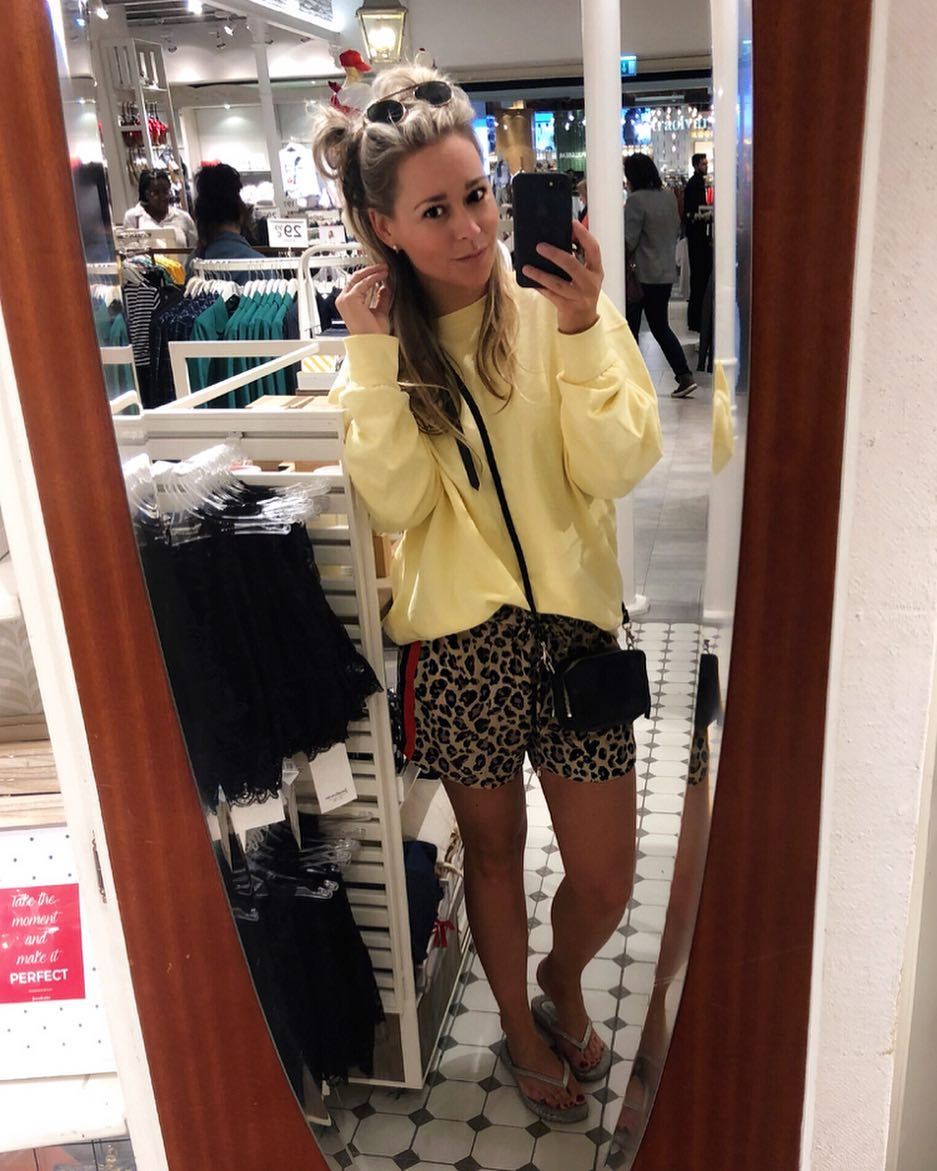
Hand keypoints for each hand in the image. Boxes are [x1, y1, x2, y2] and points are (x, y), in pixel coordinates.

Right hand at [336, 264, 392, 335]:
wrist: (373, 343)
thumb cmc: (374, 333)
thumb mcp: (379, 311)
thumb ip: (380, 298)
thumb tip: (384, 287)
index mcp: (347, 303)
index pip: (355, 283)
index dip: (368, 275)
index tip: (381, 272)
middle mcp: (343, 300)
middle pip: (355, 277)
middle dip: (370, 270)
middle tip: (383, 267)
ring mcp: (345, 299)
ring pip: (358, 277)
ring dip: (373, 271)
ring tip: (384, 269)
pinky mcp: (350, 299)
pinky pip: (363, 283)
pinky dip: (374, 277)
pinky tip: (383, 275)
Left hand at [522, 219, 602, 333]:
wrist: (583, 321)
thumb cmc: (582, 293)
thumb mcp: (585, 276)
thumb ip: (577, 259)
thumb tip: (560, 239)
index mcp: (596, 271)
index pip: (593, 249)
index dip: (583, 235)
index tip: (572, 223)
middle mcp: (590, 283)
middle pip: (572, 265)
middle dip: (555, 254)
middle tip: (540, 246)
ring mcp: (579, 296)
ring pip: (557, 283)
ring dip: (540, 274)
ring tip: (527, 267)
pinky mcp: (567, 307)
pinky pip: (550, 295)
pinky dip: (539, 287)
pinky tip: (530, 281)